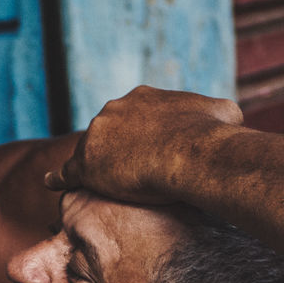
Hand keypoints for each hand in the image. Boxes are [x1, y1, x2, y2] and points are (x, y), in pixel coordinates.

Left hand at [46, 86, 243, 201]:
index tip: (152, 148)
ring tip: (106, 185)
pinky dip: (58, 178)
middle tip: (133, 170)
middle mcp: (114, 110)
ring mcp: (96, 137)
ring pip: (91, 152)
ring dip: (97, 166)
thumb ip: (219, 113)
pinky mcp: (86, 165)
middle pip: (110, 132)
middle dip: (119, 148)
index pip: (135, 115)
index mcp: (142, 97)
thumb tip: (232, 119)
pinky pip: (66, 172)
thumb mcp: (223, 112)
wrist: (189, 152)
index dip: (143, 134)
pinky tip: (51, 182)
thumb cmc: (210, 133)